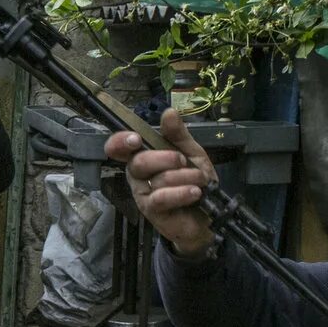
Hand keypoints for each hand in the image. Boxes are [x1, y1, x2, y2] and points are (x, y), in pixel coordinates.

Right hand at [104, 108, 218, 256]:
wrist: (209, 214)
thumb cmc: (195, 182)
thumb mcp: (192, 153)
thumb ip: (179, 134)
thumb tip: (169, 112)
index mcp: (143, 157)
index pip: (118, 147)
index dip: (120, 141)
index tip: (135, 139)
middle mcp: (138, 175)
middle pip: (139, 161)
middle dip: (167, 158)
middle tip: (184, 162)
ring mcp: (143, 194)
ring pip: (158, 178)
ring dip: (187, 177)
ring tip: (200, 182)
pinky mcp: (151, 211)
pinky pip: (161, 197)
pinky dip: (182, 193)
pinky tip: (195, 192)